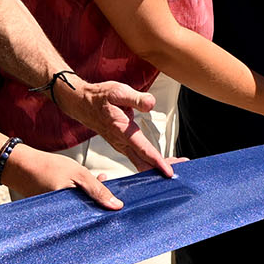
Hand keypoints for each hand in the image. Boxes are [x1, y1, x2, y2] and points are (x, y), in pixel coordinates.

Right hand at [2, 145, 126, 210]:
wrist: (17, 165)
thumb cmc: (45, 167)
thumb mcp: (77, 174)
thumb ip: (97, 189)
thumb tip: (117, 206)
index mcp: (71, 212)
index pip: (94, 219)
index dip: (106, 213)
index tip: (118, 206)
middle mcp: (63, 218)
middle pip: (88, 216)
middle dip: (99, 206)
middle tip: (108, 192)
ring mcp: (57, 215)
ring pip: (80, 210)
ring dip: (89, 198)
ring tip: (99, 181)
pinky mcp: (52, 211)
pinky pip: (70, 206)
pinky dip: (77, 197)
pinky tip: (83, 184)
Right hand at [57, 74, 172, 176]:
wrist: (82, 104)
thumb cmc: (100, 97)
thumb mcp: (118, 91)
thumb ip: (136, 98)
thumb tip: (151, 104)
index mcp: (122, 130)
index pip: (143, 149)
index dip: (157, 161)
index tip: (169, 172)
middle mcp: (121, 142)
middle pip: (144, 162)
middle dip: (162, 168)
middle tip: (181, 169)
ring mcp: (121, 146)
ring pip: (141, 162)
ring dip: (157, 166)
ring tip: (176, 166)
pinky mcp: (121, 146)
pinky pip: (137, 158)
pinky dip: (149, 162)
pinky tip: (159, 164)